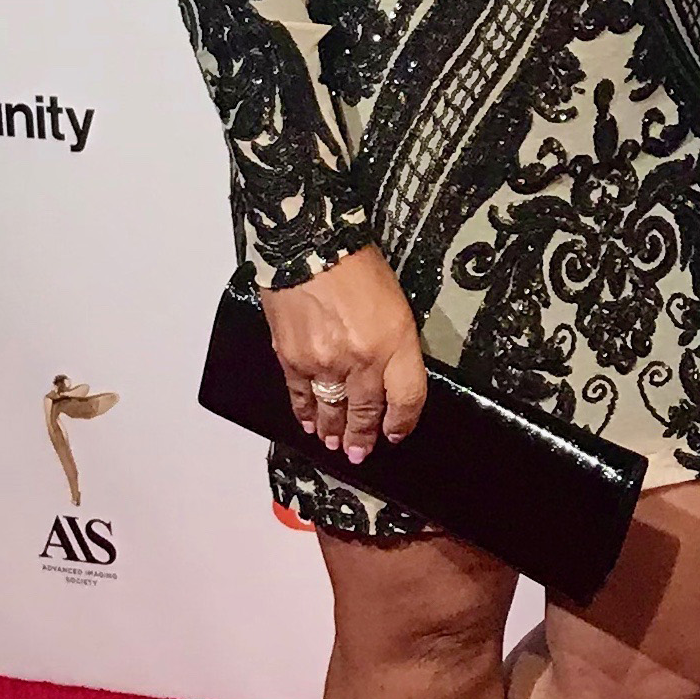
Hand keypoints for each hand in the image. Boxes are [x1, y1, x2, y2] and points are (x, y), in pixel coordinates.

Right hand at [260, 246, 428, 464]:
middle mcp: (361, 359)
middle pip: (367, 412)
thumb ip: (395, 345)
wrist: (310, 246)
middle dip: (364, 437)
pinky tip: (310, 423)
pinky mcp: (292, 360)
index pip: (407, 398)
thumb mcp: (396, 304)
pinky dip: (305, 413)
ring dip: (335, 431)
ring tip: (337, 444)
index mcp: (394, 341)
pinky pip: (301, 397)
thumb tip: (387, 378)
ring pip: (332, 411)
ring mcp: (324, 363)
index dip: (403, 422)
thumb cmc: (356, 267)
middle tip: (361, 452)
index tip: (397, 433)